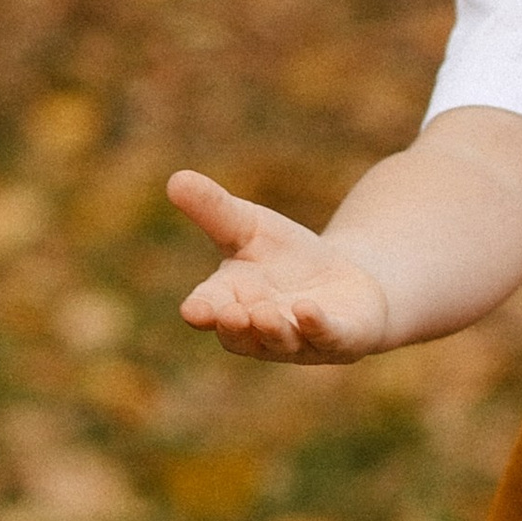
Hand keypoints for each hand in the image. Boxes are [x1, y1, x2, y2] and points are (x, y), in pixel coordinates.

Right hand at [168, 170, 391, 361]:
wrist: (346, 277)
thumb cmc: (286, 255)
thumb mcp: (250, 225)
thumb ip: (214, 209)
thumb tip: (175, 179)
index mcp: (230, 301)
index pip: (209, 309)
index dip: (201, 311)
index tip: (193, 310)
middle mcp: (260, 330)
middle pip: (240, 335)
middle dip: (234, 326)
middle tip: (230, 314)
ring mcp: (299, 340)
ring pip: (281, 341)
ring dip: (272, 329)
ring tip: (264, 313)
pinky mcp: (338, 339)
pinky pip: (325, 337)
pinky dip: (316, 326)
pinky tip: (307, 309)